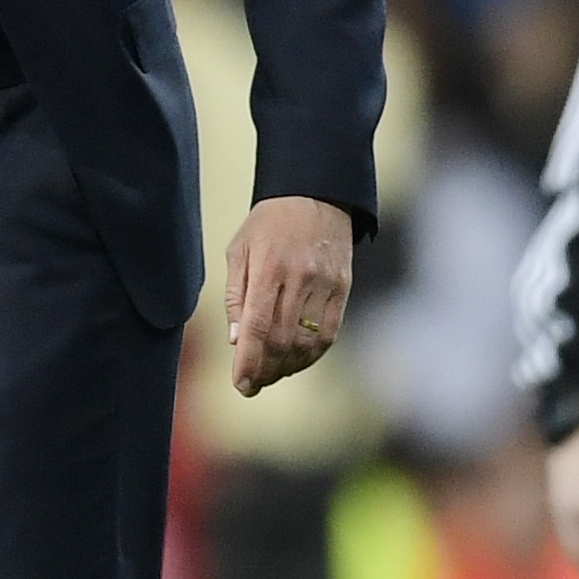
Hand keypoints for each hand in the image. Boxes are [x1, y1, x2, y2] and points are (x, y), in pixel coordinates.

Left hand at [221, 195, 350, 396]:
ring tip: (271, 374)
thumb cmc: (269, 223)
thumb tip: (237, 341)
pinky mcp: (342, 289)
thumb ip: (235, 296)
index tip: (240, 384)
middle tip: (252, 384)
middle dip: (265, 370)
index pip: (258, 327)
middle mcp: (300, 278)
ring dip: (287, 367)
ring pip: (307, 342)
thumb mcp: (240, 249)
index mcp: (269, 267)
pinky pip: (328, 334)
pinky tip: (296, 360)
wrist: (315, 194)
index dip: (249, 362)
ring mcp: (325, 284)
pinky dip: (311, 355)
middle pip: (283, 340)